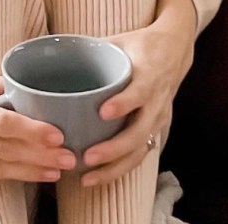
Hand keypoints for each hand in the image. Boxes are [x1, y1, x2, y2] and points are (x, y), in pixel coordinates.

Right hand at [0, 72, 75, 182]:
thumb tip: (23, 90)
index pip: (1, 123)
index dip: (32, 131)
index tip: (57, 135)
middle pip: (3, 149)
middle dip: (40, 155)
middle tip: (69, 158)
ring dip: (30, 170)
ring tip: (57, 171)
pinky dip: (8, 176)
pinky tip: (30, 175)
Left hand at [81, 0, 197, 186]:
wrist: (174, 53)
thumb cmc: (140, 47)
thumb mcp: (119, 41)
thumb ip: (91, 50)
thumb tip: (54, 56)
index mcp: (150, 75)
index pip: (141, 91)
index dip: (124, 103)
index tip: (103, 113)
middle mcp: (157, 101)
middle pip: (139, 131)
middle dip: (114, 148)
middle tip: (87, 157)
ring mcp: (158, 120)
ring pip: (139, 150)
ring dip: (113, 167)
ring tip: (87, 178)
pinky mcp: (154, 132)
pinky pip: (138, 156)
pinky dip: (117, 170)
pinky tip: (95, 178)